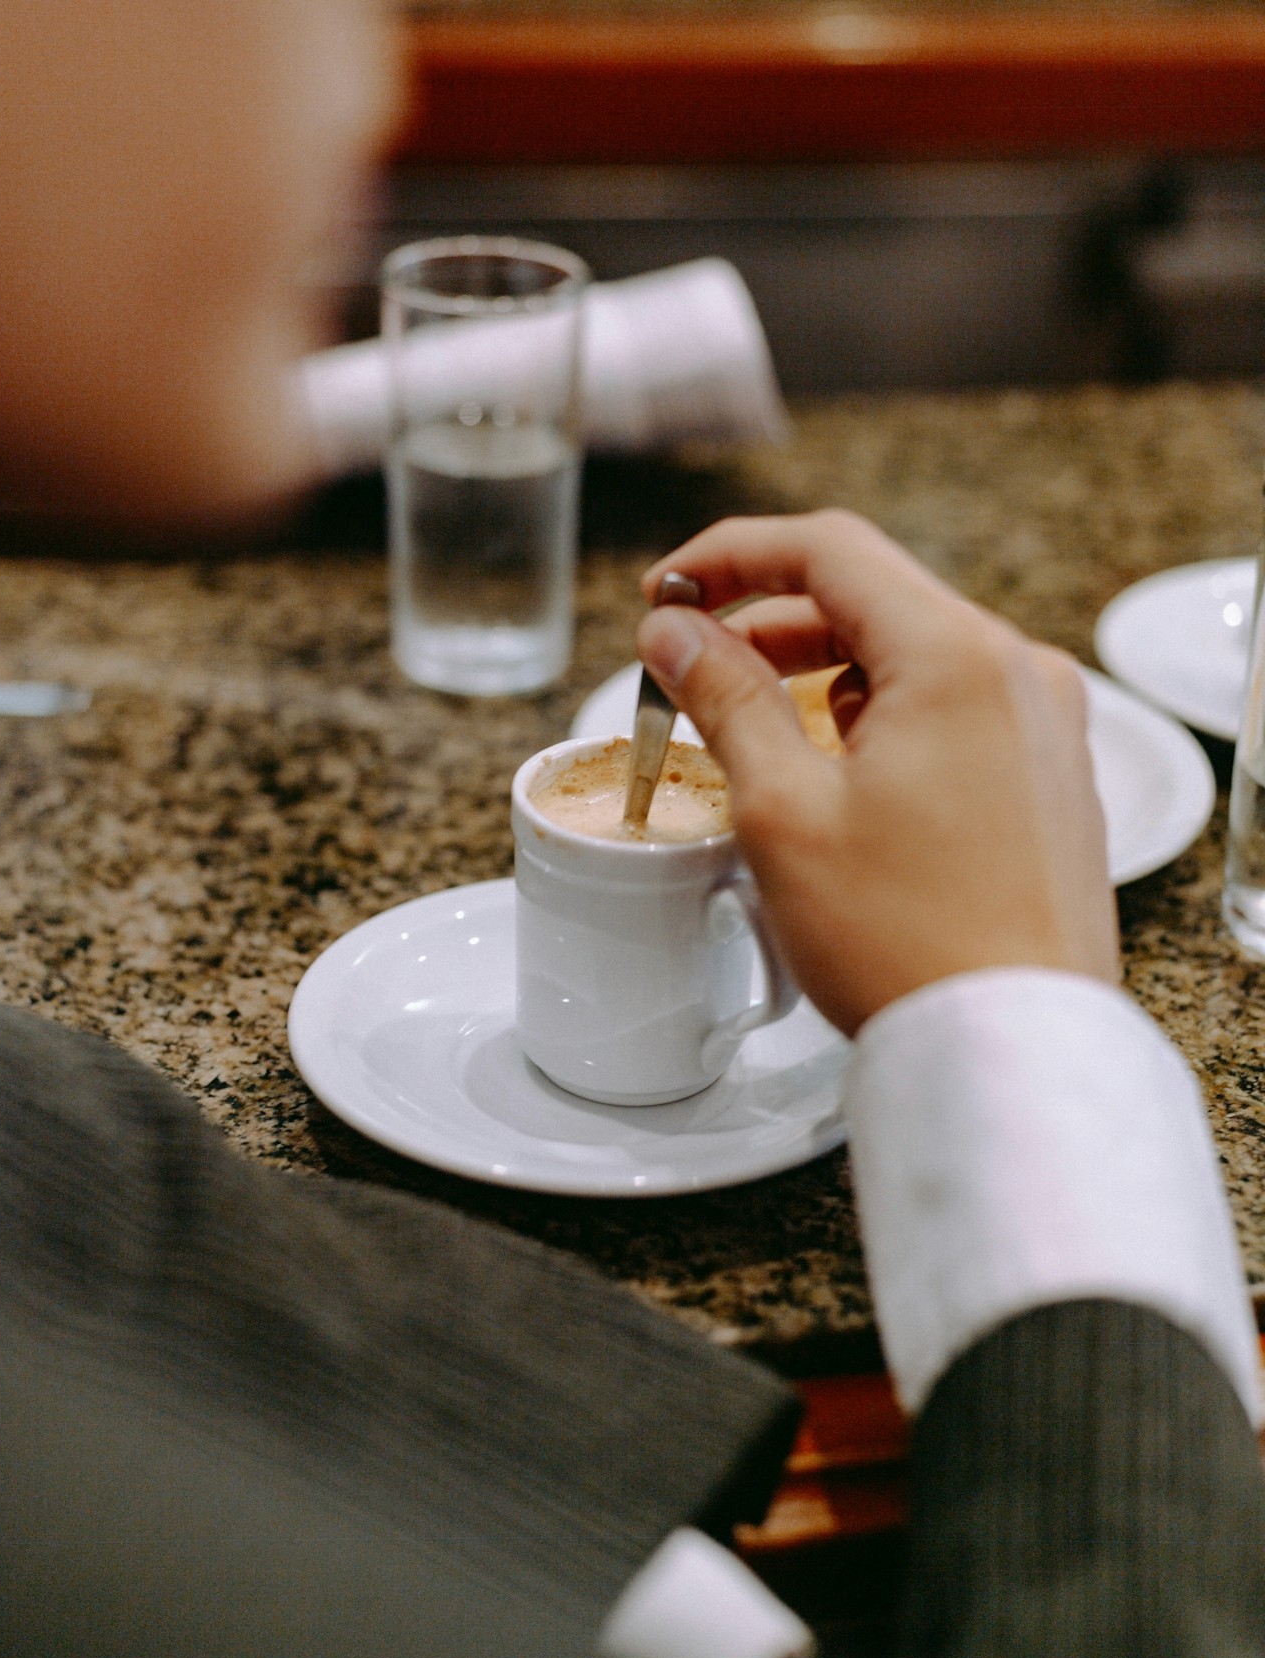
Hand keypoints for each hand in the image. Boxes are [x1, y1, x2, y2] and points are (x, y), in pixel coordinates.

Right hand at [637, 511, 1118, 1035]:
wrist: (1012, 1051)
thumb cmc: (902, 940)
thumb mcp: (784, 810)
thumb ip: (725, 697)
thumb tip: (673, 631)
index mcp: (957, 657)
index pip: (830, 549)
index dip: (730, 555)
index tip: (665, 595)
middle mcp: (1019, 671)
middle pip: (874, 597)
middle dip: (768, 620)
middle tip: (688, 664)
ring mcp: (1045, 724)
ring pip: (913, 654)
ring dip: (821, 670)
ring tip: (753, 725)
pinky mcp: (1050, 776)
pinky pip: (954, 707)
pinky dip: (881, 715)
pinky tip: (836, 770)